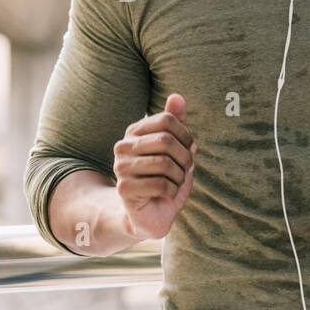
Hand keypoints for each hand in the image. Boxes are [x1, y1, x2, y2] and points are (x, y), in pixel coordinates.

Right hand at [113, 93, 196, 240]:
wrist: (150, 213)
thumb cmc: (165, 178)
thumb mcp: (175, 149)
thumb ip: (176, 123)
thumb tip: (177, 96)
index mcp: (134, 131)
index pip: (167, 120)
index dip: (186, 136)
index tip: (188, 150)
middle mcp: (123, 146)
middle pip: (166, 141)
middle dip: (185, 159)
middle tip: (185, 171)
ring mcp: (121, 167)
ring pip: (165, 164)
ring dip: (179, 177)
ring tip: (175, 183)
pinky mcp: (124, 188)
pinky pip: (161, 184)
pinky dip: (172, 192)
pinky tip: (166, 195)